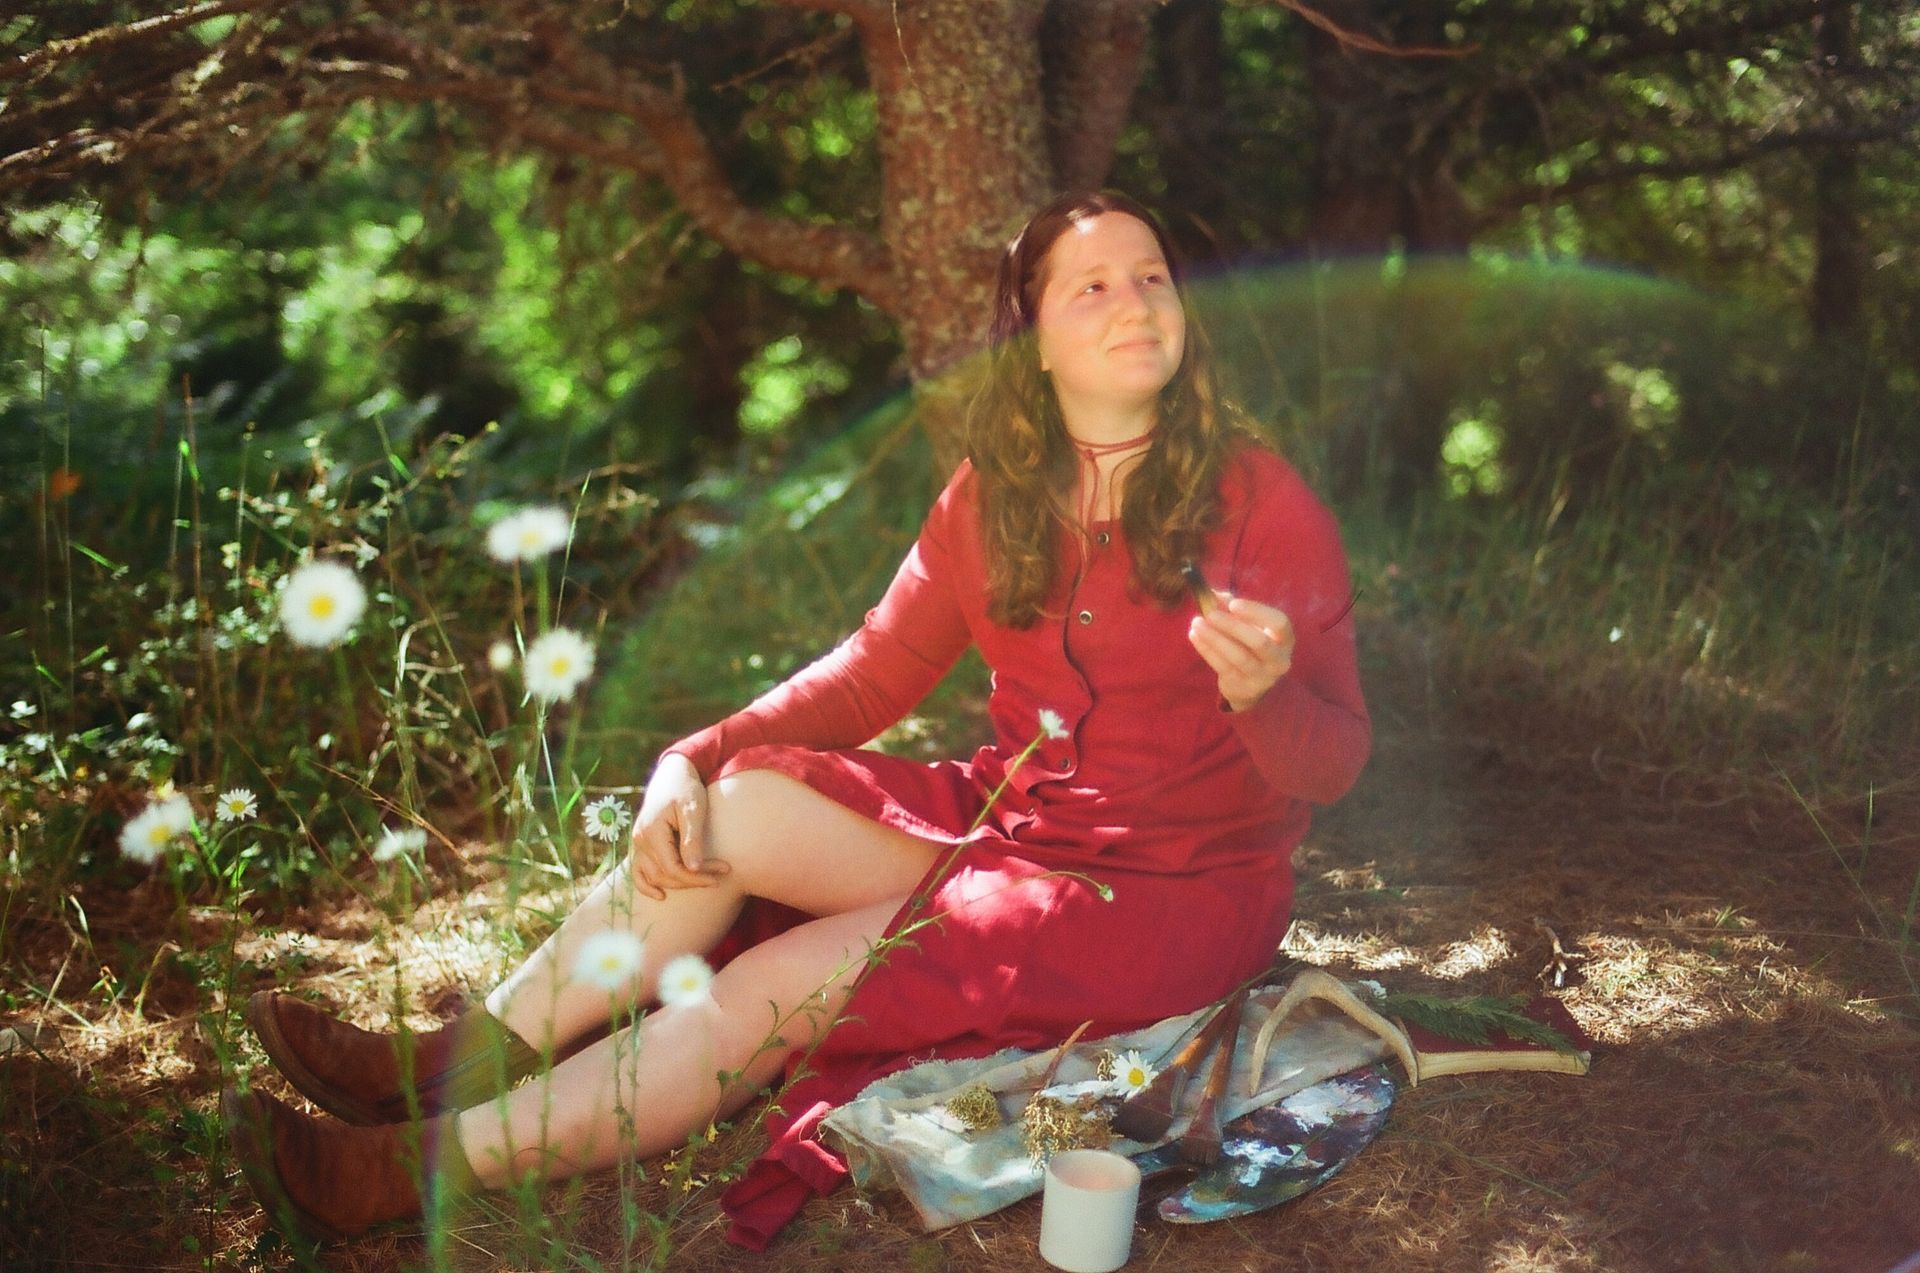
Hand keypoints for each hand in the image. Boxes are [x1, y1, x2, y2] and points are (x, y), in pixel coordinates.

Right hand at [628, 753, 729, 899]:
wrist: (673, 773)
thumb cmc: (686, 788)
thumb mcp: (693, 810)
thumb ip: (692, 839)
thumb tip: (693, 869)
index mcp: (652, 831)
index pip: (673, 867)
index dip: (697, 876)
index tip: (720, 874)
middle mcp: (640, 839)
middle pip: (665, 874)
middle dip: (694, 879)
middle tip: (720, 875)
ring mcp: (638, 842)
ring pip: (653, 875)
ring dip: (678, 883)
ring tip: (705, 880)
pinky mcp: (641, 843)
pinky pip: (637, 871)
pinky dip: (646, 885)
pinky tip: (661, 896)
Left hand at [1187, 594, 1294, 712]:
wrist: (1250, 684)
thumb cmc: (1250, 644)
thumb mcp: (1248, 625)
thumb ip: (1233, 608)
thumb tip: (1212, 595)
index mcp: (1285, 639)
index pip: (1279, 623)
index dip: (1257, 612)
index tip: (1233, 604)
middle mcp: (1279, 660)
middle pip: (1259, 642)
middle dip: (1233, 626)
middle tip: (1210, 614)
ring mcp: (1262, 677)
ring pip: (1238, 656)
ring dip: (1215, 638)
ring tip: (1197, 623)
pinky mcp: (1242, 687)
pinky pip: (1223, 666)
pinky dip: (1207, 650)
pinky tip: (1194, 635)